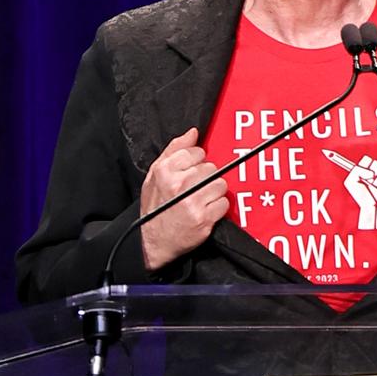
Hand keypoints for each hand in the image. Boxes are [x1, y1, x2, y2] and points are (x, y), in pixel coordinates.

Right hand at [140, 127, 228, 271]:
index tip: (192, 172)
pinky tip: (205, 212)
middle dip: (206, 178)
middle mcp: (179, 184)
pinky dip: (218, 208)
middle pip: (211, 168)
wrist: (152, 242)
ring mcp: (192, 202)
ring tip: (201, 200)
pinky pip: (224, 203)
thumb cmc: (155, 208)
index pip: (196, 152)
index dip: (197, 162)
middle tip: (195, 189)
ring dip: (214, 193)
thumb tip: (193, 133)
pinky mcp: (204, 218)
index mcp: (165, 171)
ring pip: (220, 184)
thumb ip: (174, 150)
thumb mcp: (154, 176)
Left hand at [344, 156, 376, 229]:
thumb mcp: (350, 182)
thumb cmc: (359, 196)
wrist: (370, 207)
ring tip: (376, 188)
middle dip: (373, 174)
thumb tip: (370, 172)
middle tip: (369, 182)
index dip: (365, 166)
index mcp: (364, 169)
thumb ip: (356, 171)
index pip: (367, 160)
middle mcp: (374, 171)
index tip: (363, 176)